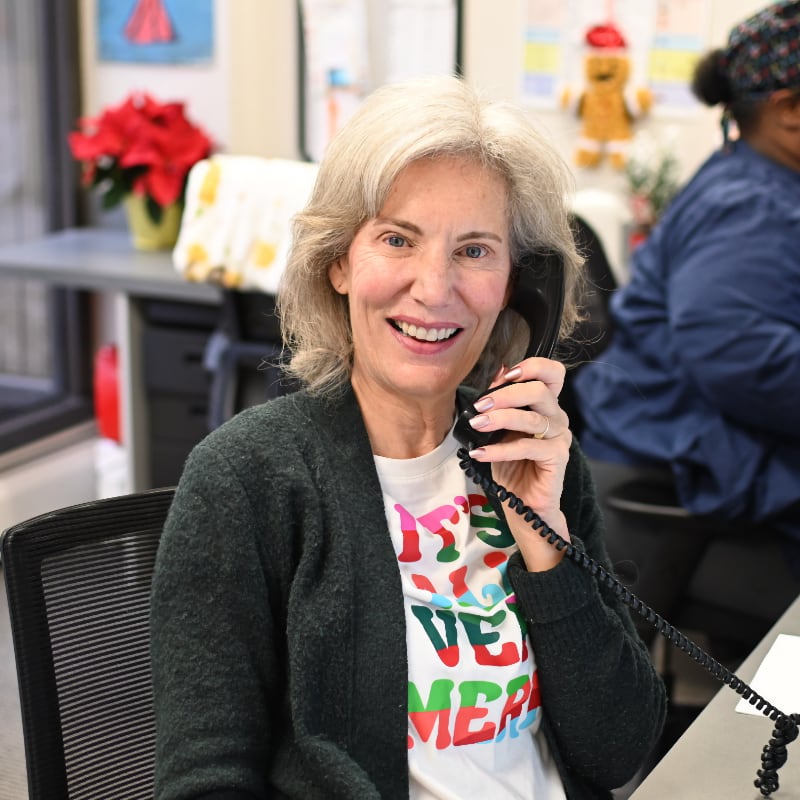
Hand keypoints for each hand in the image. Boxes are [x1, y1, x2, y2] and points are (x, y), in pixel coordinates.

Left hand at [466, 357, 571, 570]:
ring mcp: (559, 438)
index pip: (553, 373)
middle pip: (540, 391)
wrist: (522, 505)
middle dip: (506, 395)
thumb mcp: (499, 430)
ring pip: (533, 418)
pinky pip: (528, 447)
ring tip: (477, 424)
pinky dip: (501, 449)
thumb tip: (498, 371)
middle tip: (480, 405)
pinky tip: (481, 452)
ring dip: (500, 419)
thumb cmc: (511, 465)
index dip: (534, 367)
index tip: (507, 375)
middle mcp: (556, 418)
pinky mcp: (557, 458)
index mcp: (545, 406)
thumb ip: (500, 403)